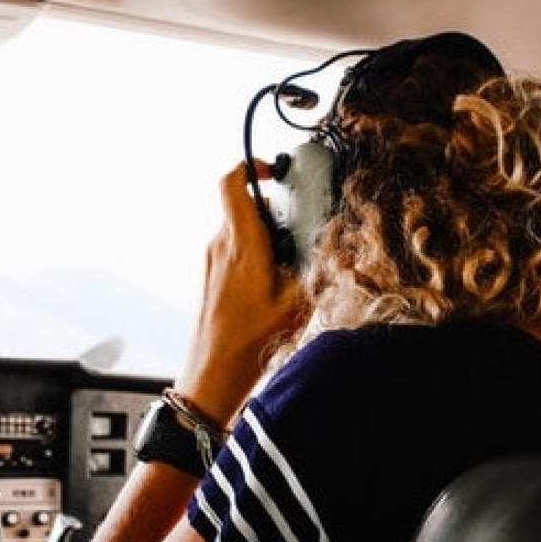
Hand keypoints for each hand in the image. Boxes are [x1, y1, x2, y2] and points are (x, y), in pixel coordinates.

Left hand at [175, 160, 307, 427]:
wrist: (212, 375)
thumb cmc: (249, 343)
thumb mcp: (296, 303)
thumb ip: (315, 265)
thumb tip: (330, 241)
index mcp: (241, 244)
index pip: (232, 183)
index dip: (251, 166)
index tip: (275, 171)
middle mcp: (220, 246)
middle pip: (244, 205)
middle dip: (274, 210)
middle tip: (298, 230)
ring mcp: (212, 261)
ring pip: (241, 228)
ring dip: (266, 235)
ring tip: (288, 264)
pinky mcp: (211, 276)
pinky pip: (234, 249)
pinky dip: (256, 254)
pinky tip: (273, 284)